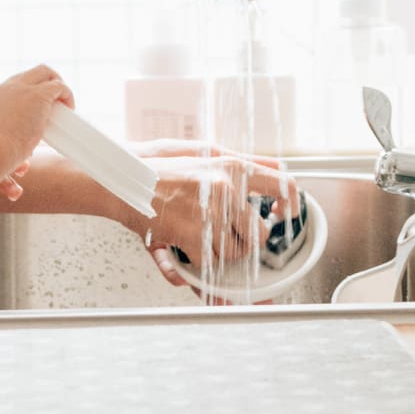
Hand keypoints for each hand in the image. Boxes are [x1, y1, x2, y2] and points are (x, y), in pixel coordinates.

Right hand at [0, 65, 71, 167]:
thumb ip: (5, 145)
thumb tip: (21, 163)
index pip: (15, 85)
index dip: (29, 93)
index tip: (37, 109)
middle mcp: (7, 88)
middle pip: (31, 73)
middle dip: (45, 83)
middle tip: (54, 103)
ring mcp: (23, 89)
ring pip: (45, 72)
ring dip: (57, 86)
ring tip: (64, 105)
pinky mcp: (39, 95)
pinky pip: (59, 86)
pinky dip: (67, 94)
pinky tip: (70, 108)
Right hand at [129, 151, 299, 288]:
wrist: (121, 177)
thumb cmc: (159, 164)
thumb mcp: (205, 150)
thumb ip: (244, 160)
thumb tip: (278, 167)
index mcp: (233, 167)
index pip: (283, 185)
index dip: (292, 204)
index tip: (288, 214)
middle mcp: (226, 189)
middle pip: (258, 233)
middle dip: (245, 239)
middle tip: (227, 233)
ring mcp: (210, 214)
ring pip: (234, 252)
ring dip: (220, 252)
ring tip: (202, 238)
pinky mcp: (191, 235)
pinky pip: (209, 263)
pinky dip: (199, 262)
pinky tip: (187, 247)